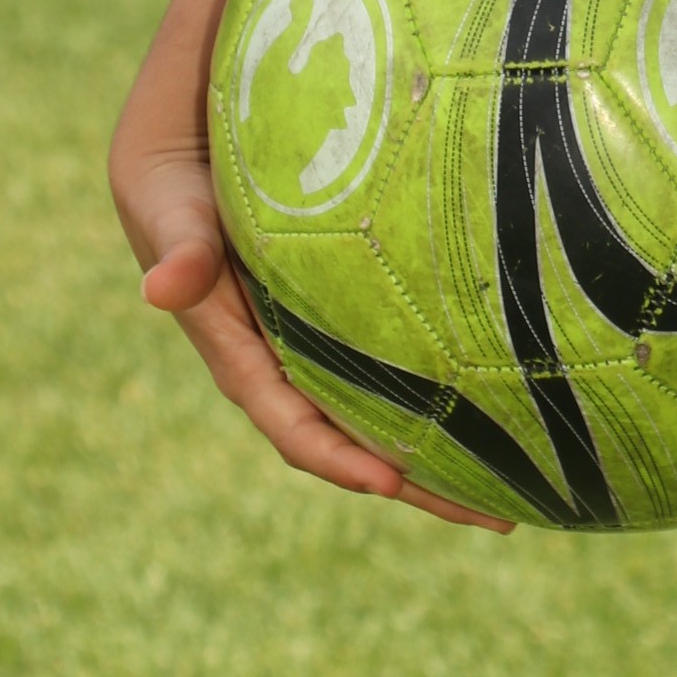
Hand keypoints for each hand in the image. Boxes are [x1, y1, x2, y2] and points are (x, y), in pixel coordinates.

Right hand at [109, 0, 511, 532]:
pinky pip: (409, 280)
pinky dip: (462, 327)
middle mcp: (244, 250)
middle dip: (399, 458)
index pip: (256, 376)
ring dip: (442, 410)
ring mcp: (305, 226)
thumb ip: (176, 192)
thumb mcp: (196, 86)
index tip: (393, 479)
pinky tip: (551, 344)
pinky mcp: (359, 196)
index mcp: (186, 236)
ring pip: (374, 346)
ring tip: (534, 462)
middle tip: (493, 510)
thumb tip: (164, 292)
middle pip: (323, 388)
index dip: (320, 440)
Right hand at [112, 126, 508, 530]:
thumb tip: (160, 288)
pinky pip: (393, 372)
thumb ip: (181, 252)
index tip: (391, 484)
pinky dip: (437, 396)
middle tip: (496, 517)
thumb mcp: (174, 213)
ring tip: (517, 487)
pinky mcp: (341, 322)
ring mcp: (315, 349)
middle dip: (418, 485)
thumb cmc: (177, 187)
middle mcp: (281, 366)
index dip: (340, 458)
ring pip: (382, 417)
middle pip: (352, 443)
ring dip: (441, 455)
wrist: (182, 158)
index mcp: (240, 356)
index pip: (293, 426)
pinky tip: (497, 402)